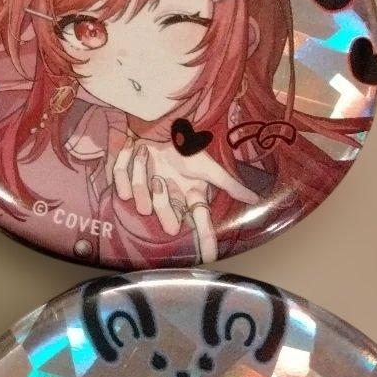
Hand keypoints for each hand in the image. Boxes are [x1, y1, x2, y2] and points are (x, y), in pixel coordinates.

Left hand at [105, 130, 259, 261]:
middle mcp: (168, 200)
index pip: (199, 225)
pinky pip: (120, 184)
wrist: (158, 124)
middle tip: (162, 181)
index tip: (206, 252)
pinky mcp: (126, 179)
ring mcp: (145, 191)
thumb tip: (256, 200)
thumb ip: (228, 184)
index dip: (203, 239)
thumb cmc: (185, 147)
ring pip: (140, 200)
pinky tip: (130, 153)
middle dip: (163, 203)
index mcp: (187, 199)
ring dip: (142, 176)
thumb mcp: (207, 165)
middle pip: (166, 218)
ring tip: (146, 156)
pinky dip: (123, 169)